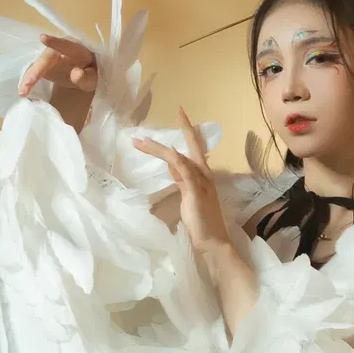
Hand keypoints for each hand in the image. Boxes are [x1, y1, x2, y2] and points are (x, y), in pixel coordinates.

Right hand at [19, 34, 96, 134]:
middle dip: (36, 70)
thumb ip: (87, 77)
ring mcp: (49, 58)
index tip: (42, 38)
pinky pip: (34, 73)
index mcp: (75, 49)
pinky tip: (23, 92)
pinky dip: (28, 82)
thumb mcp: (94, 78)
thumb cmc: (92, 73)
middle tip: (28, 82)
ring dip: (28, 78)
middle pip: (45, 58)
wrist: (85, 74)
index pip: (65, 44)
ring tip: (22, 92)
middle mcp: (59, 50)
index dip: (54, 42)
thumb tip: (76, 73)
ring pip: (36, 65)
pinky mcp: (43, 67)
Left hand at [134, 111, 256, 332]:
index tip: (181, 115)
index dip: (189, 132)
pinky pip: (183, 171)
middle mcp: (204, 175)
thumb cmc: (201, 224)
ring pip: (180, 157)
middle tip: (179, 109)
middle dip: (186, 127)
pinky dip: (174, 159)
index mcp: (203, 176)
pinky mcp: (195, 192)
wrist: (213, 242)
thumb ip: (182, 182)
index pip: (195, 149)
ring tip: (140, 142)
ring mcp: (201, 183)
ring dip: (159, 148)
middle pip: (194, 145)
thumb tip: (172, 168)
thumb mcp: (189, 198)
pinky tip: (165, 153)